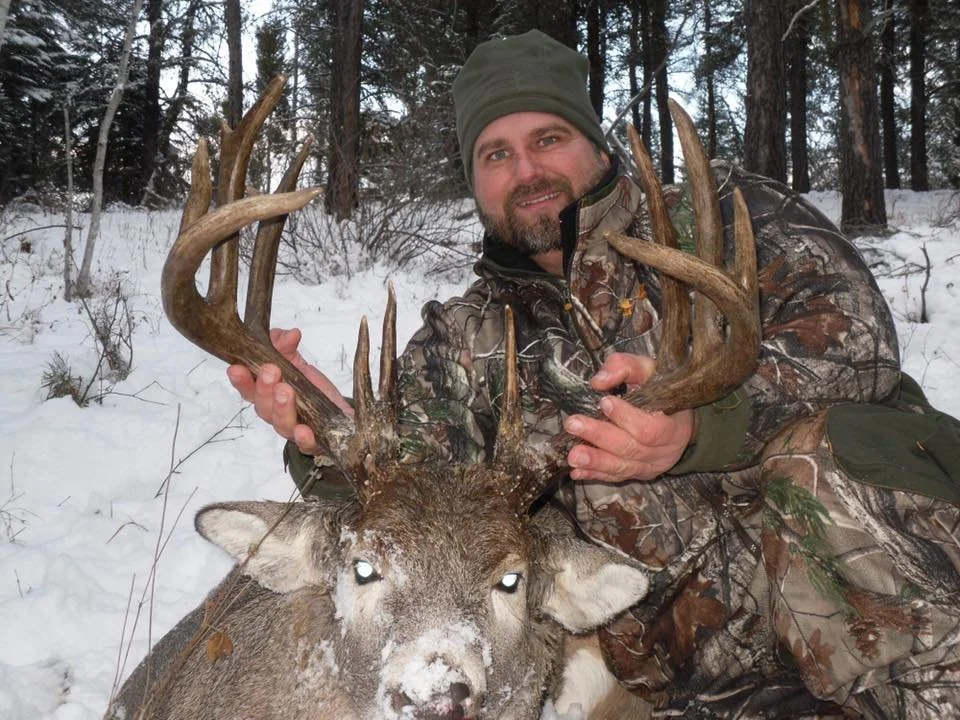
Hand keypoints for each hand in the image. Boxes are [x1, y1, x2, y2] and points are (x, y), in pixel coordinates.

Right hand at [226, 328, 352, 454]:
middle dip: (264, 387)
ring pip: (280, 423)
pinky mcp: (313, 442)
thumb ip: (286, 346)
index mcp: (265, 394)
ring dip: (281, 407)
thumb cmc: (310, 389)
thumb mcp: (297, 362)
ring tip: (286, 390)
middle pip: (262, 406)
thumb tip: (291, 334)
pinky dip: (303, 438)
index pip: (247, 389)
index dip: (240, 380)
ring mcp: (292, 429)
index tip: (236, 368)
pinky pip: (306, 444)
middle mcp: (274, 414)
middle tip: (271, 370)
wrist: (339, 413)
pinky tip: (304, 429)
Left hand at [563, 353, 695, 482]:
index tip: (604, 402)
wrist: (678, 418)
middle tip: (573, 424)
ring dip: (595, 462)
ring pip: (623, 467)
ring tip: (573, 455)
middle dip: (600, 436)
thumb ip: (626, 367)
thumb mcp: (649, 370)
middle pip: (631, 447)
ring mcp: (651, 465)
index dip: (626, 417)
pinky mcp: (638, 473)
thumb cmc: (660, 389)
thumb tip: (599, 381)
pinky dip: (595, 475)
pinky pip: (616, 477)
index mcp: (673, 424)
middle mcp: (665, 449)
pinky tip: (577, 472)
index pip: (651, 427)